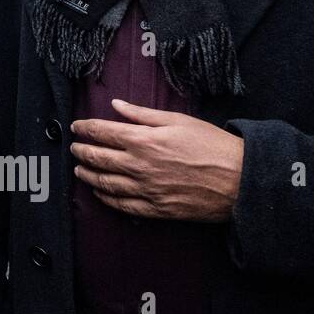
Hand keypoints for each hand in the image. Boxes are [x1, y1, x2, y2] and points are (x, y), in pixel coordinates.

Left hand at [70, 99, 243, 222]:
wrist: (240, 180)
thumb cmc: (213, 146)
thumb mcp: (178, 120)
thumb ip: (142, 114)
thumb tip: (117, 104)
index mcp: (143, 140)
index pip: (102, 132)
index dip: (85, 128)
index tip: (76, 126)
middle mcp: (139, 166)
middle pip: (98, 158)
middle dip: (81, 151)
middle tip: (73, 147)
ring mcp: (145, 189)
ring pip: (104, 183)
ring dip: (87, 175)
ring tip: (78, 169)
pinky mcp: (155, 208)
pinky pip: (122, 205)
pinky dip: (105, 198)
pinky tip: (99, 193)